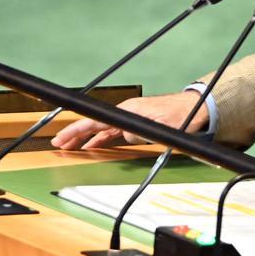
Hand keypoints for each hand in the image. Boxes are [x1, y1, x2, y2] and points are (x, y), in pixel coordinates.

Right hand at [49, 91, 208, 149]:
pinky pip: (114, 131)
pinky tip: (94, 145)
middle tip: (58, 145)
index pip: (97, 121)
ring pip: (102, 129)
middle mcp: (127, 113)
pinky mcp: (137, 123)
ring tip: (70, 147)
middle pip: (95, 124)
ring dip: (86, 138)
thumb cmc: (182, 116)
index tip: (62, 137)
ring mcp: (131, 118)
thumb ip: (142, 131)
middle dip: (75, 134)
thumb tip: (126, 136)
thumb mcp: (162, 127)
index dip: (78, 130)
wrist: (196, 108)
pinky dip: (101, 138)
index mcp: (129, 111)